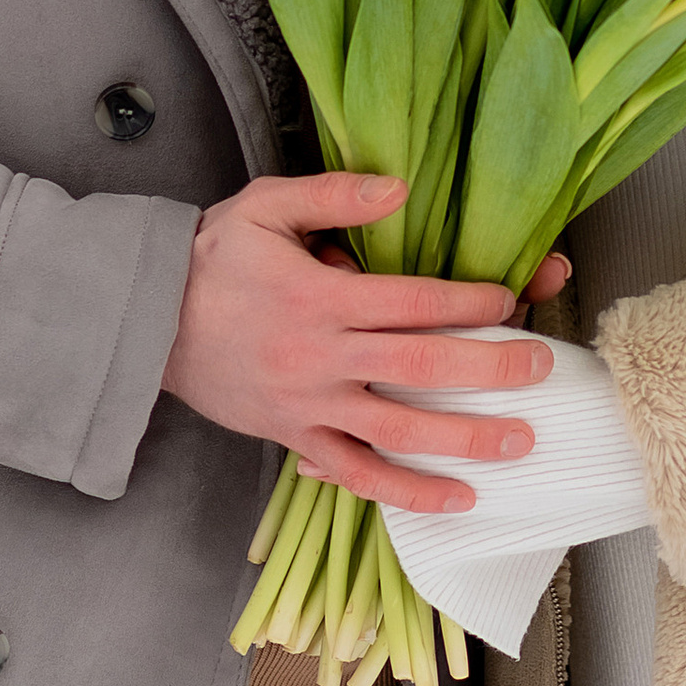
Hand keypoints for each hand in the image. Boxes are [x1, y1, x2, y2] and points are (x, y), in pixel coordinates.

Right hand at [161, 172, 551, 512]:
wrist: (144, 322)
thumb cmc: (211, 259)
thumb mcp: (265, 206)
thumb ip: (333, 194)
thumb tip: (399, 187)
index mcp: (321, 295)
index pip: (412, 300)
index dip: (469, 300)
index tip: (511, 298)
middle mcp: (322, 355)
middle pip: (422, 366)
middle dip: (490, 368)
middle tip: (540, 369)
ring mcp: (310, 405)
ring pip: (400, 431)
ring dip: (465, 439)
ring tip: (519, 441)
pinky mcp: (296, 438)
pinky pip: (358, 474)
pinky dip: (409, 492)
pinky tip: (457, 498)